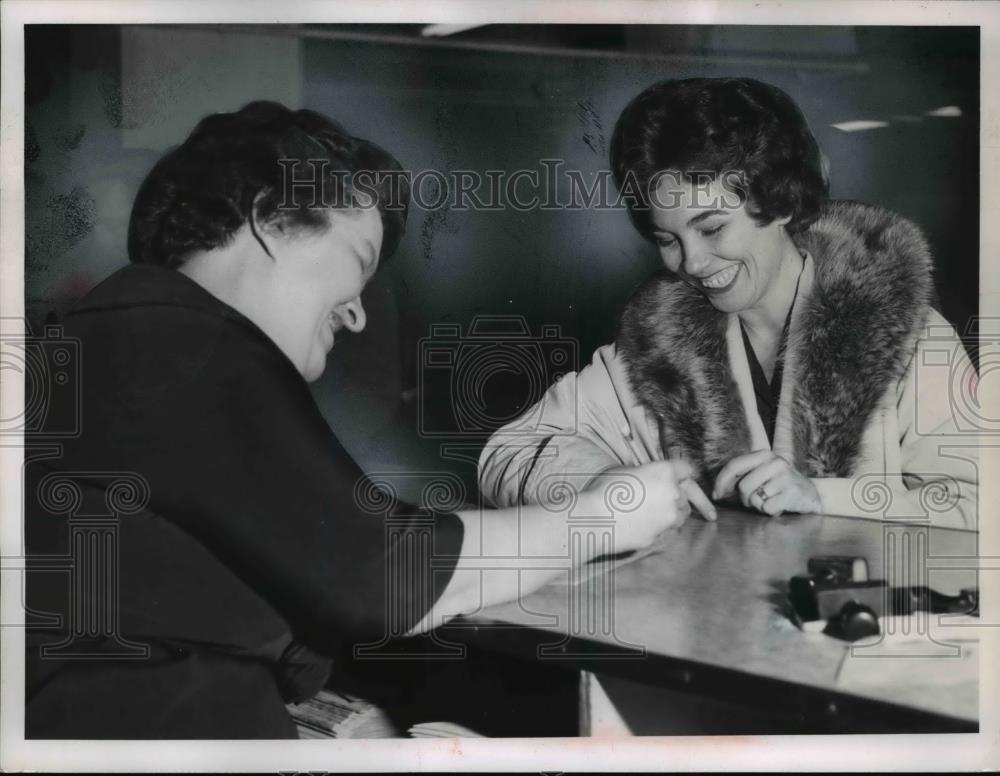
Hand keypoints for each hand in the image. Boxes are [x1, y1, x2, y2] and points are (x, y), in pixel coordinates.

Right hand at [584, 460, 715, 553]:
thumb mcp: (621, 469)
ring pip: (682, 515)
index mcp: (664, 473)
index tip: (686, 476)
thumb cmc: (602, 490)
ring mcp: (668, 518)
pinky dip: (664, 528)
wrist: (593, 520)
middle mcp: (673, 495)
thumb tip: (645, 477)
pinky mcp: (661, 537)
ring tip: (663, 513)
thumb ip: (642, 472)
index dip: (685, 472)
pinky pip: (669, 531)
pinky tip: (649, 526)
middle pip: (690, 494)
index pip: (687, 469)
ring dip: (677, 513)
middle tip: (710, 513)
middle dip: (689, 497)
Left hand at [712, 451, 821, 515]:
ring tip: (768, 500)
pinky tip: (779, 505)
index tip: (716, 496)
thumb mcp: (760, 474)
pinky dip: (769, 511)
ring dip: (757, 505)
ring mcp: (785, 477)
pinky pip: (767, 508)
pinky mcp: (792, 493)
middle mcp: (775, 462)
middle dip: (744, 499)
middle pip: (743, 486)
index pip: (734, 466)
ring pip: (754, 498)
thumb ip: (740, 477)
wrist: (810, 493)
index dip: (721, 482)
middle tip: (754, 500)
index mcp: (764, 454)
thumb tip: (716, 493)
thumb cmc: (778, 485)